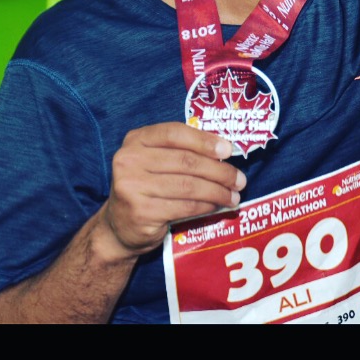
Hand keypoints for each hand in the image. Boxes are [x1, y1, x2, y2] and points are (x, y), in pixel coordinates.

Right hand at [99, 123, 245, 258]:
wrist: (119, 227)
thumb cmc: (147, 186)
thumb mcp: (157, 161)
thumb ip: (182, 151)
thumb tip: (225, 149)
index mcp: (136, 140)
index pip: (174, 133)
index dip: (204, 140)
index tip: (229, 150)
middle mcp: (129, 160)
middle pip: (186, 162)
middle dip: (220, 171)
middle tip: (240, 180)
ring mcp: (132, 187)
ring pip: (189, 186)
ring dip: (218, 192)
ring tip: (234, 196)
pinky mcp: (141, 212)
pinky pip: (184, 206)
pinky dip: (206, 206)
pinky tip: (217, 206)